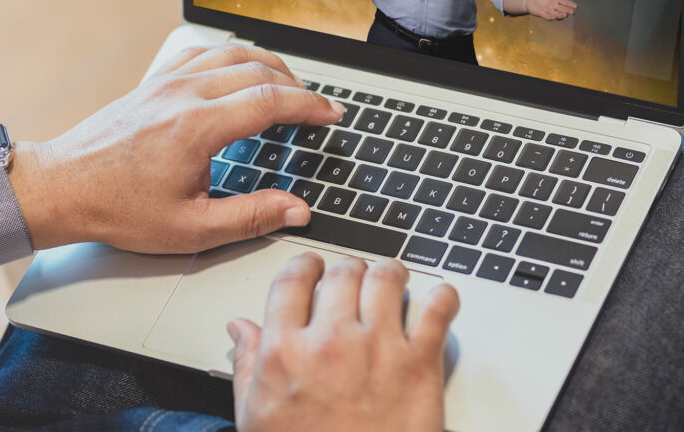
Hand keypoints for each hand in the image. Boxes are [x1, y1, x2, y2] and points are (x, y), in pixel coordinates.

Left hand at [17, 44, 343, 253]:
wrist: (62, 187)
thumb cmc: (118, 209)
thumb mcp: (191, 229)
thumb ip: (251, 217)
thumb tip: (297, 210)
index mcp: (197, 127)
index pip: (270, 101)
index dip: (310, 105)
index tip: (331, 114)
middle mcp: (184, 94)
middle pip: (259, 70)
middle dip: (298, 86)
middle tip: (318, 108)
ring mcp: (168, 81)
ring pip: (233, 53)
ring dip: (270, 65)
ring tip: (290, 87)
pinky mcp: (155, 81)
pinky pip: (203, 51)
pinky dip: (234, 56)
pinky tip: (242, 70)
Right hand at [229, 254, 459, 431]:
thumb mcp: (256, 419)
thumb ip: (248, 365)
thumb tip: (240, 328)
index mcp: (286, 352)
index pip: (293, 280)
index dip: (305, 266)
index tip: (314, 268)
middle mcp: (332, 342)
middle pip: (344, 272)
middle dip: (349, 269)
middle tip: (355, 277)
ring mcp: (379, 349)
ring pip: (387, 277)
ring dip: (391, 273)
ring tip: (394, 279)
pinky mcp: (421, 365)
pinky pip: (437, 309)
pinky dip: (443, 297)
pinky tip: (440, 299)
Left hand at [526, 0, 577, 20]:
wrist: (529, 0)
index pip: (565, 2)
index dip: (570, 4)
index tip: (576, 6)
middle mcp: (553, 6)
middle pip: (562, 9)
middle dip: (567, 10)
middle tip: (572, 12)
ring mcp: (548, 10)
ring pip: (556, 14)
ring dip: (560, 15)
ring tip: (565, 15)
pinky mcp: (541, 13)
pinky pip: (546, 16)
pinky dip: (550, 17)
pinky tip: (553, 18)